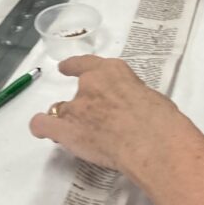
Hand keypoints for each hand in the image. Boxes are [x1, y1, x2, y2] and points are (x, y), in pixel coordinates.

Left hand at [29, 55, 178, 178]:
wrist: (151, 140)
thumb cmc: (161, 119)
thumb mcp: (149, 96)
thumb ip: (131, 96)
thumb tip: (130, 109)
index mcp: (113, 71)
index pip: (87, 64)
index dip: (75, 67)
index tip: (67, 68)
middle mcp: (90, 84)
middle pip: (78, 92)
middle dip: (83, 105)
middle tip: (95, 120)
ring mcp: (76, 107)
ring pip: (60, 110)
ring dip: (68, 119)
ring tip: (79, 133)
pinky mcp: (66, 130)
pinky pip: (43, 125)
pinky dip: (42, 127)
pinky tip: (44, 132)